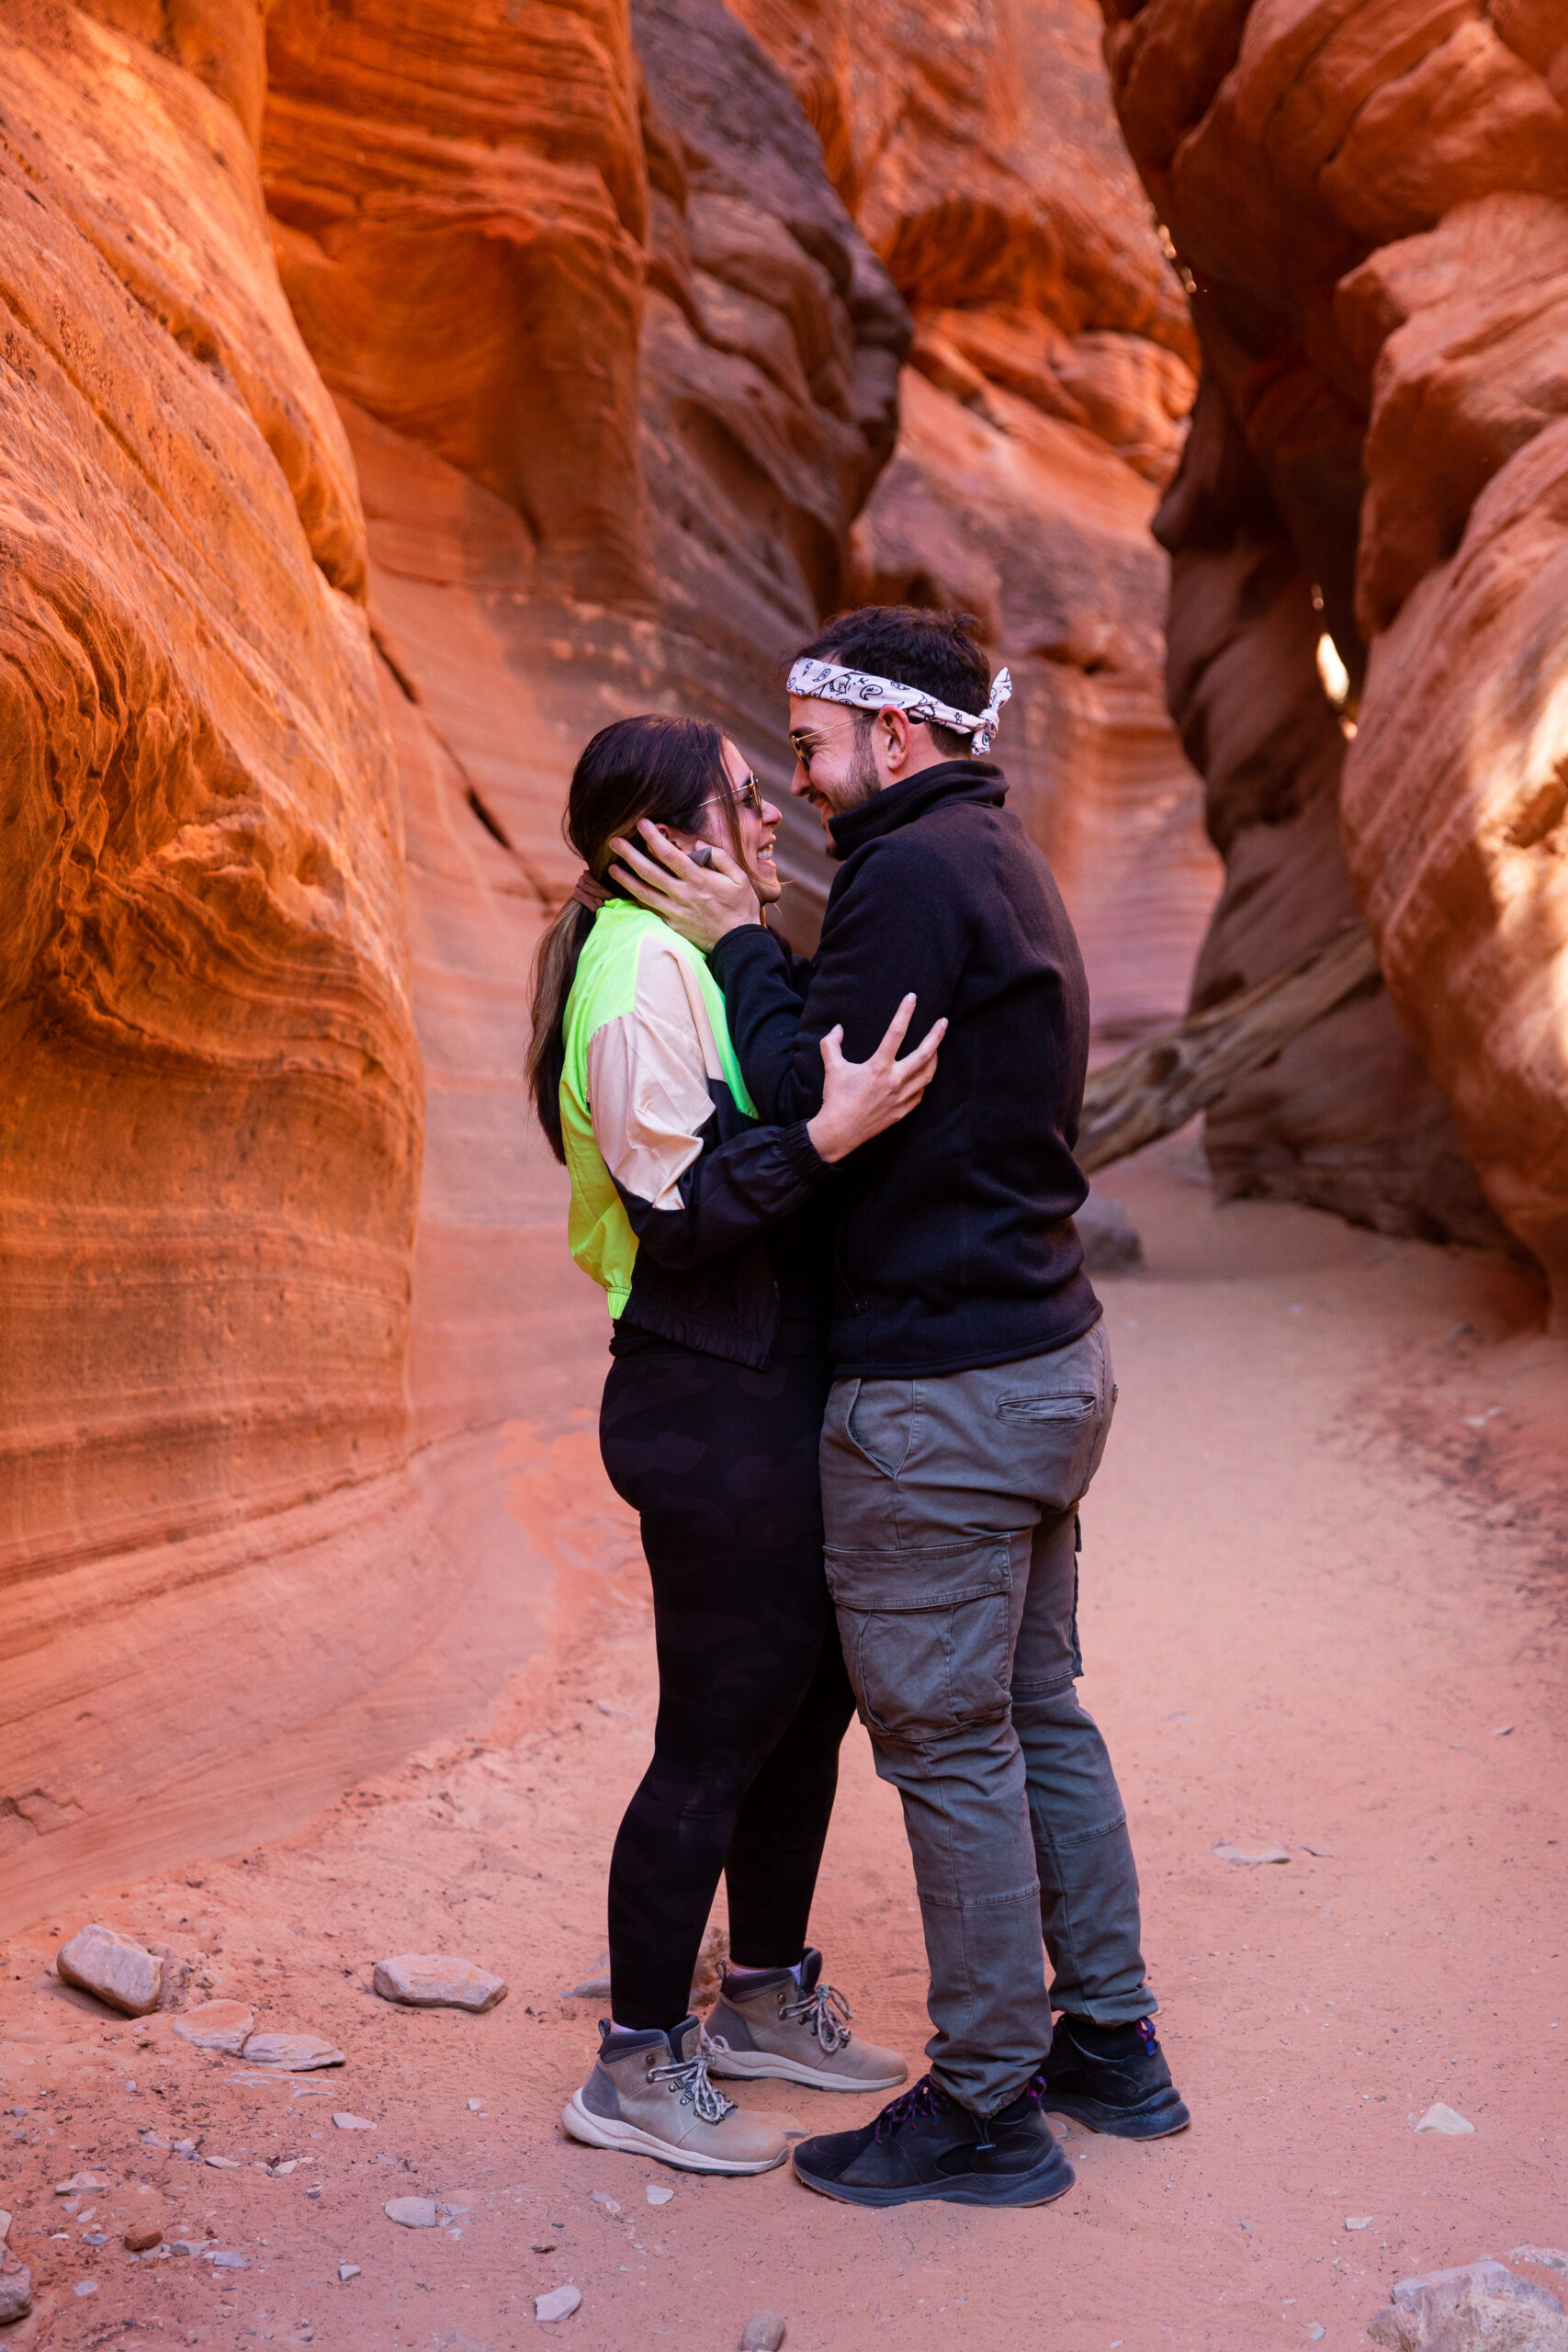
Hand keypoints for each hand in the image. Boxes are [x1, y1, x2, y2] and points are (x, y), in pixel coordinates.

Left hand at [608, 821, 759, 951]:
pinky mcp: (672, 926)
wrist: (739, 943)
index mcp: (698, 879)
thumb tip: (699, 844)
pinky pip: (650, 911)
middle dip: (629, 854)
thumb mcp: (739, 878)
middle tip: (614, 841)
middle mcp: (683, 895)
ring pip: (644, 893)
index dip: (653, 837)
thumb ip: (720, 857)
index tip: (641, 823)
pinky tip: (625, 893)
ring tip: (611, 867)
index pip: (670, 854)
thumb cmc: (741, 908)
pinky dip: (636, 901)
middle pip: (649, 872)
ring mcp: (675, 912)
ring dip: (625, 879)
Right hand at [806, 994, 946, 1164]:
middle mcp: (894, 1081)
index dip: (904, 1013)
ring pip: (927, 1074)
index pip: (895, 1033)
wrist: (839, 1131)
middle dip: (936, 1035)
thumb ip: (831, 1044)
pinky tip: (923, 1074)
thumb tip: (838, 1028)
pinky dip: (924, 1081)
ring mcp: (901, 1097)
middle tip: (943, 1021)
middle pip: (924, 1054)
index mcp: (877, 1067)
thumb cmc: (835, 1098)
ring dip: (934, 1058)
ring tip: (936, 1047)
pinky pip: (920, 1093)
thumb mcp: (832, 1067)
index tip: (912, 998)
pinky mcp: (902, 1111)